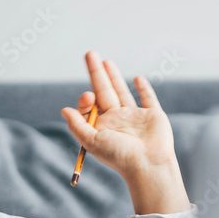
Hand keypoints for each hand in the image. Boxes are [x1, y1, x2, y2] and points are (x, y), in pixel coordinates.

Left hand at [61, 51, 189, 214]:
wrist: (148, 164)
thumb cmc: (119, 156)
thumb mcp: (92, 141)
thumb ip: (77, 125)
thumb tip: (64, 109)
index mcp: (102, 126)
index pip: (91, 105)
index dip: (86, 97)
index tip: (89, 96)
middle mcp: (117, 120)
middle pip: (104, 91)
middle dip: (96, 73)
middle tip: (90, 53)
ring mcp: (135, 117)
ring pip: (122, 92)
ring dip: (114, 77)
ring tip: (106, 61)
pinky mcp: (153, 115)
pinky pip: (148, 99)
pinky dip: (144, 89)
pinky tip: (138, 79)